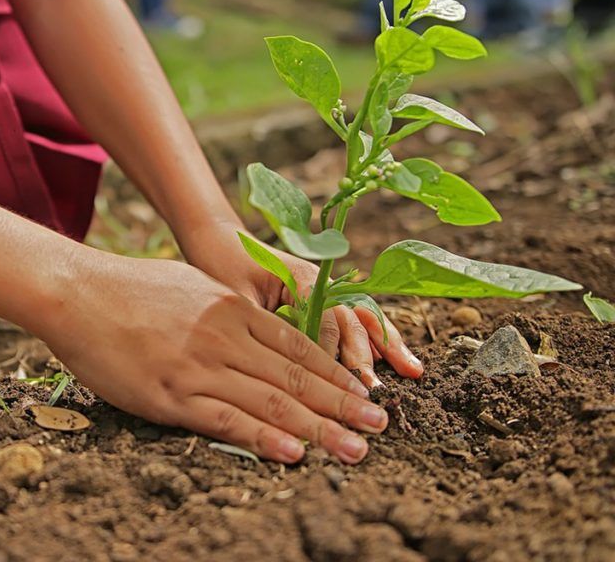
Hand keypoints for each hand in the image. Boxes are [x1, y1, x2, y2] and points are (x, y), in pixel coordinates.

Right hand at [43, 254, 389, 463]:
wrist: (77, 292)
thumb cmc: (130, 288)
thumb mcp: (191, 285)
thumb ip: (227, 310)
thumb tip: (255, 327)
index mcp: (231, 308)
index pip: (297, 347)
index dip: (336, 374)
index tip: (364, 393)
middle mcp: (224, 336)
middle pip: (296, 378)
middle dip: (342, 405)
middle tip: (379, 426)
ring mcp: (198, 366)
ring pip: (271, 402)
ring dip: (319, 428)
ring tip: (355, 448)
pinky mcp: (170, 394)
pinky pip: (226, 420)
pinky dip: (264, 439)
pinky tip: (295, 453)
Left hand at [179, 220, 422, 386]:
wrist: (218, 239)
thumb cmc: (221, 266)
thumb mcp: (236, 298)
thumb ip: (262, 325)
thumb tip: (280, 365)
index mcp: (301, 278)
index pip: (325, 321)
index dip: (331, 355)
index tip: (336, 386)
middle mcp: (321, 282)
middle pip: (351, 320)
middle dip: (365, 357)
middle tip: (374, 391)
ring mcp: (326, 289)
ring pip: (363, 319)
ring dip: (386, 346)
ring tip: (413, 372)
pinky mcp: (323, 298)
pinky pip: (356, 319)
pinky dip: (378, 338)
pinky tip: (400, 359)